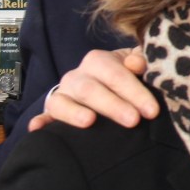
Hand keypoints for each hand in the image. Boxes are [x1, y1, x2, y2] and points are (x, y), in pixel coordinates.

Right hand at [28, 47, 158, 131]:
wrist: (104, 84)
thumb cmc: (126, 77)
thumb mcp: (137, 66)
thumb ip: (141, 61)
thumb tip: (136, 64)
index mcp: (99, 60)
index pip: (116, 75)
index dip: (135, 92)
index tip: (152, 111)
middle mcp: (77, 76)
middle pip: (91, 89)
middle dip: (113, 106)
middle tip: (133, 121)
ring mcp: (63, 94)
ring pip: (63, 101)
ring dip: (74, 112)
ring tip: (89, 122)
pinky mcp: (52, 111)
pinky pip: (44, 116)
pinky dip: (40, 122)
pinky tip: (37, 129)